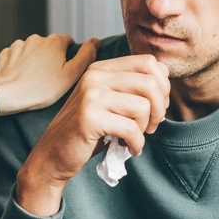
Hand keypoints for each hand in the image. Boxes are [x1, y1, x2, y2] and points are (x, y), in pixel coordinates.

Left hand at [0, 35, 98, 114]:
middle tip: (50, 79)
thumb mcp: (71, 75)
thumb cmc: (42, 89)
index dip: (69, 57)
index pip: (69, 42)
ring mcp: (19, 44)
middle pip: (50, 47)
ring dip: (35, 62)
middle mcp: (37, 38)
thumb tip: (95, 40)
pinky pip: (17, 57)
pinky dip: (20, 65)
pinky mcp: (6, 53)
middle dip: (52, 59)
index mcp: (55, 41)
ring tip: (34, 80)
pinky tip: (21, 78)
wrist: (8, 95)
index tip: (65, 72)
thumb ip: (86, 56)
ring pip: (33, 52)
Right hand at [16, 55, 169, 215]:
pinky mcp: (89, 117)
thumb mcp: (108, 102)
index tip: (156, 107)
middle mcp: (95, 77)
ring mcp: (91, 95)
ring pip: (143, 106)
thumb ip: (130, 86)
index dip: (162, 85)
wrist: (53, 156)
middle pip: (151, 83)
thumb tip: (165, 74)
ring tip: (134, 138)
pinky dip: (136, 143)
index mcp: (101, 69)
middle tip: (151, 127)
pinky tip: (129, 149)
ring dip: (145, 128)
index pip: (148, 62)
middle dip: (159, 109)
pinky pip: (131, 128)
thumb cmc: (86, 131)